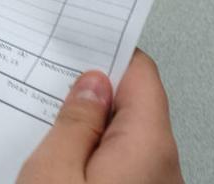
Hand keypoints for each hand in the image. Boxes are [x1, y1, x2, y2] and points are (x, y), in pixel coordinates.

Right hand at [16, 50, 183, 183]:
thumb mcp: (53, 171)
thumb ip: (76, 122)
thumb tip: (91, 86)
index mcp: (148, 147)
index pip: (141, 75)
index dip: (108, 53)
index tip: (77, 44)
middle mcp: (164, 168)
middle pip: (134, 108)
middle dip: (92, 94)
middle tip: (50, 87)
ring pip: (125, 140)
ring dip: (90, 130)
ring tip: (49, 128)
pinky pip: (122, 166)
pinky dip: (94, 157)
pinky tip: (62, 163)